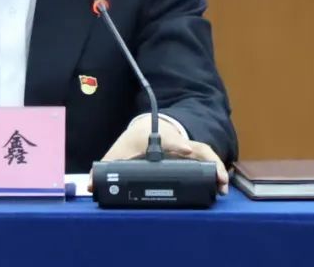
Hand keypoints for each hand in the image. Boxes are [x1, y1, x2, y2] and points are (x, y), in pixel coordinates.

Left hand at [91, 116, 228, 194]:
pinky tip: (221, 185)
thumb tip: (90, 184)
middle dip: (209, 161)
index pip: (171, 141)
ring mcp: (187, 145)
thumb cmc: (135, 140)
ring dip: (216, 167)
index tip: (187, 151)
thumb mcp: (120, 150)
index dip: (179, 145)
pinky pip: (208, 158)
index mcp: (158, 137)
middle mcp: (176, 140)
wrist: (147, 126)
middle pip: (197, 147)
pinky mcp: (193, 152)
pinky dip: (216, 169)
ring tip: (222, 187)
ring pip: (206, 153)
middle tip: (217, 179)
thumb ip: (106, 166)